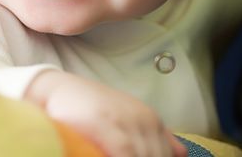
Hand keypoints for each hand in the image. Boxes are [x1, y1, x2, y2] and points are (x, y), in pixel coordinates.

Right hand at [25, 70, 186, 156]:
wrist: (60, 90)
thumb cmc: (93, 109)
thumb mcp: (127, 118)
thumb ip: (155, 135)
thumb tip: (182, 153)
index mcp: (152, 119)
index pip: (167, 155)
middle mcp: (144, 119)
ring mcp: (126, 121)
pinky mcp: (107, 124)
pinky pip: (125, 154)